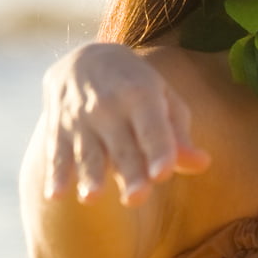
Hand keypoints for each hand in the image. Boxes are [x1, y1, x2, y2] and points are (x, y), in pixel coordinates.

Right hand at [39, 42, 209, 205]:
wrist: (84, 58)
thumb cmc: (136, 86)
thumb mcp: (162, 99)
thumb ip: (179, 135)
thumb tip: (203, 165)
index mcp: (142, 95)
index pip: (152, 128)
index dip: (159, 150)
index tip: (163, 173)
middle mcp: (109, 107)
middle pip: (122, 147)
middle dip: (129, 172)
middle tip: (136, 199)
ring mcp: (81, 119)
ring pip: (88, 153)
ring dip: (89, 175)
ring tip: (92, 199)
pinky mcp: (58, 130)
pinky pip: (57, 155)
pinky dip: (54, 174)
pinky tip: (54, 195)